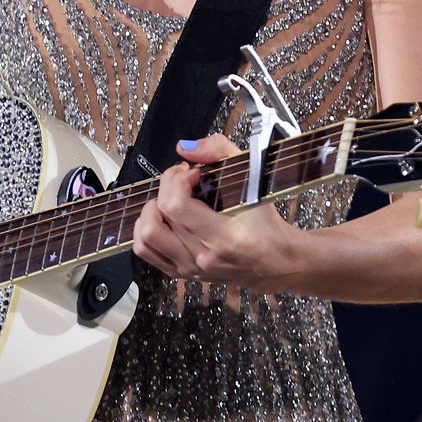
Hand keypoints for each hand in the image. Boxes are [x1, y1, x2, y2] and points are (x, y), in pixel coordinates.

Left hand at [130, 133, 303, 293]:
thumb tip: (186, 147)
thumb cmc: (266, 224)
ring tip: (169, 199)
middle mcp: (204, 257)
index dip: (175, 180)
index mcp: (225, 238)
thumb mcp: (254, 179)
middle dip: (165, 187)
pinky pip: (146, 251)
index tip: (191, 172)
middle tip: (181, 180)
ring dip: (152, 210)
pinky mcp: (181, 273)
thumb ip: (222, 152)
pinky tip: (165, 217)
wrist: (277, 262)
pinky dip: (147, 228)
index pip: (175, 206)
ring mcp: (190, 269)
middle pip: (158, 218)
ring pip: (145, 238)